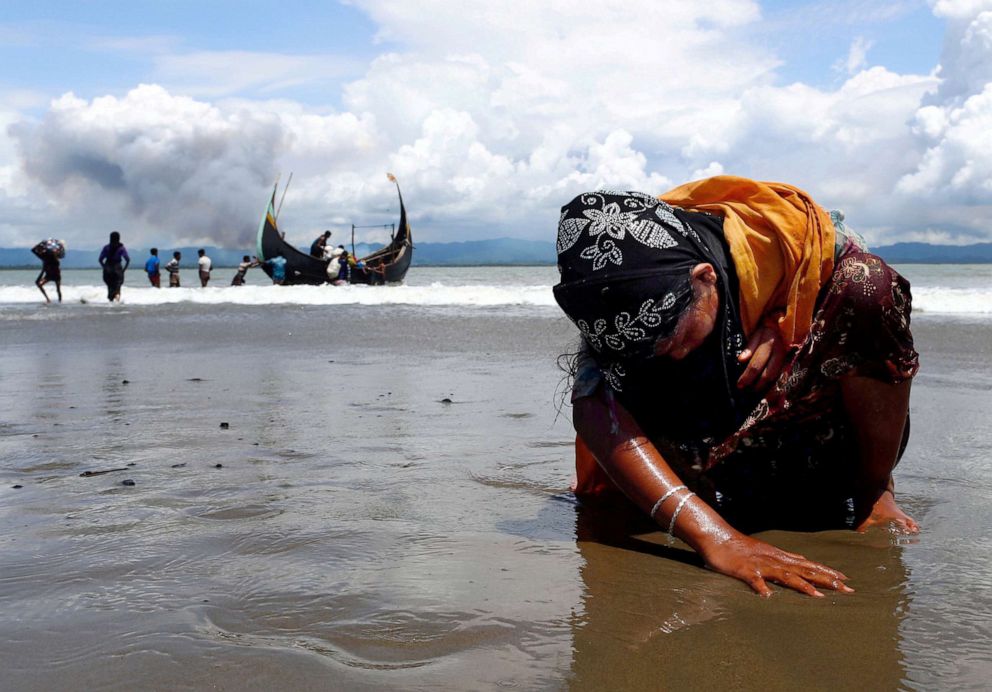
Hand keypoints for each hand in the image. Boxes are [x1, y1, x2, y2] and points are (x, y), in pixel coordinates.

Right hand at [700, 531, 853, 597]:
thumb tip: (799, 564)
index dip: (827, 572)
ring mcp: (760, 565)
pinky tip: (767, 596)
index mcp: (779, 557)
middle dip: (825, 579)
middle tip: (847, 589)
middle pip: (804, 570)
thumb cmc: (739, 547)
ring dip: (802, 585)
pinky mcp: (744, 570)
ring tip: (818, 596)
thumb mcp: (764, 552)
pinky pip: (754, 580)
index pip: (808, 565)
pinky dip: (761, 588)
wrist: (717, 536)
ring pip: (785, 575)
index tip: (845, 580)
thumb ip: (781, 560)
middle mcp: (774, 560)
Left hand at [737, 324, 786, 391]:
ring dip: (765, 386)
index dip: (747, 376)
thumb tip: (741, 360)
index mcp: (769, 344)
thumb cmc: (767, 329)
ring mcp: (787, 357)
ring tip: (754, 390)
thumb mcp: (757, 333)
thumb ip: (750, 347)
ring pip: (776, 376)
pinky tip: (765, 387)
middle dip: (756, 385)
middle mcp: (780, 352)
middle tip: (746, 390)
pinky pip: (781, 375)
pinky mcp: (790, 361)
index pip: (756, 364)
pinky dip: (773, 382)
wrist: (785, 323)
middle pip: (768, 374)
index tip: (739, 385)